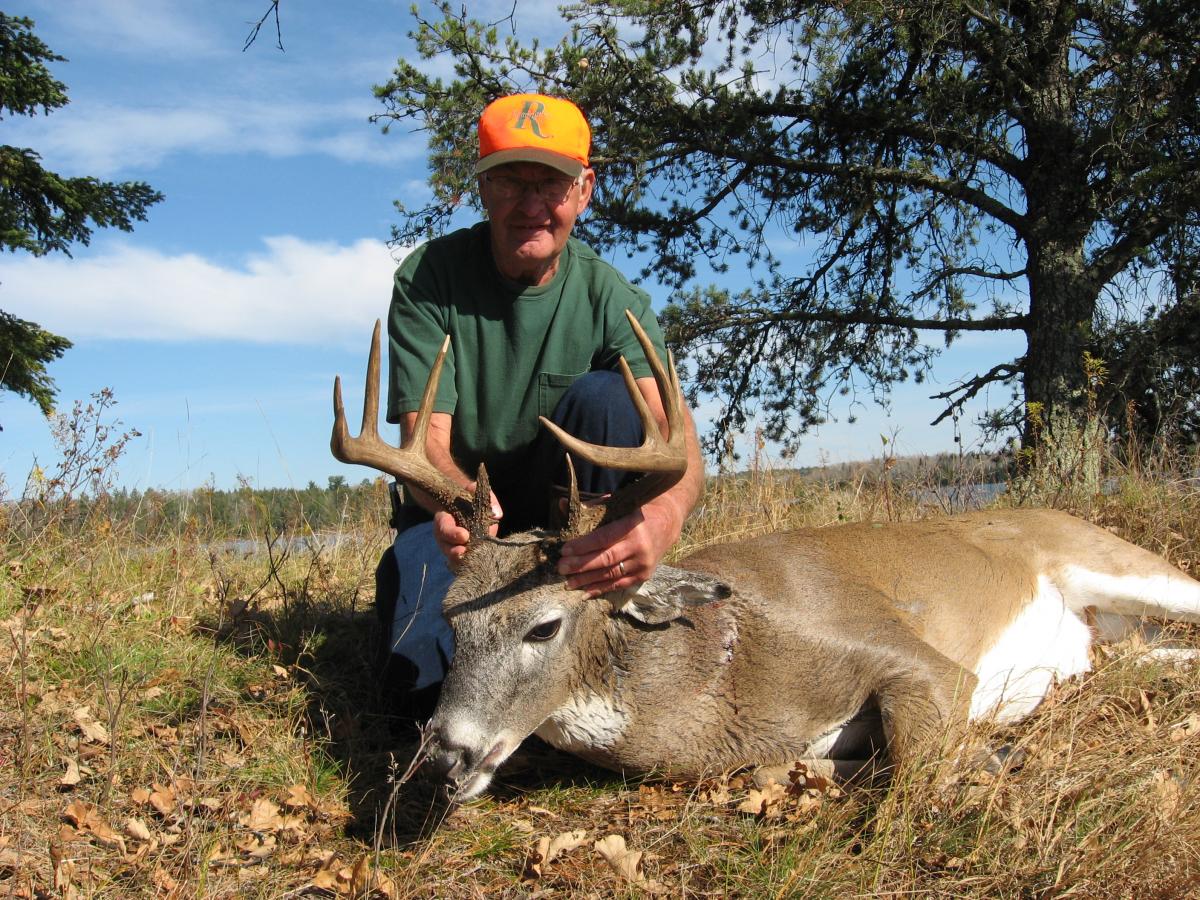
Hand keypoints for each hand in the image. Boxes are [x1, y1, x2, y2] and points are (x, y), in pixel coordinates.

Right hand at [434, 488, 500, 562]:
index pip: (444, 529)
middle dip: (455, 552)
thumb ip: (487, 499)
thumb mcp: (477, 492)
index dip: (452, 534)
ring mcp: (453, 548)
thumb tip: (497, 515)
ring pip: (454, 559)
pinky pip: (464, 564)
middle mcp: (446, 537)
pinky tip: (480, 567)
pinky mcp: (464, 555)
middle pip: (447, 548)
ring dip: (463, 561)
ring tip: (473, 562)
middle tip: (464, 552)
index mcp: (444, 520)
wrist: (465, 505)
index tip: (464, 535)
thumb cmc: (470, 497)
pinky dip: (471, 566)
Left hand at [557, 502, 679, 596]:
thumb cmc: (634, 512)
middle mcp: (639, 545)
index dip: (583, 545)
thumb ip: (591, 508)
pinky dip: (601, 589)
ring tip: (568, 582)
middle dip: (581, 565)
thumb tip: (561, 505)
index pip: (604, 537)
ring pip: (611, 574)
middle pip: (606, 558)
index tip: (564, 550)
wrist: (666, 524)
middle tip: (561, 568)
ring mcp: (643, 562)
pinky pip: (619, 584)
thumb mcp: (617, 504)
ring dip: (587, 580)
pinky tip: (585, 592)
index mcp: (632, 525)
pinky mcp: (644, 575)